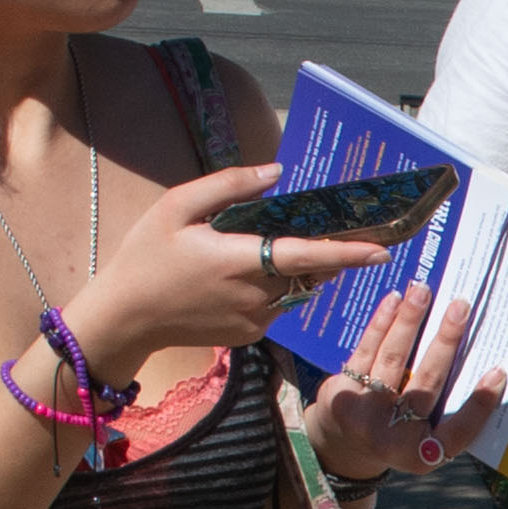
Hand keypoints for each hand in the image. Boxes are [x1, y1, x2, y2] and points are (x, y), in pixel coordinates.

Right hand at [71, 163, 382, 383]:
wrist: (125, 318)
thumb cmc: (145, 256)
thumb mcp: (177, 206)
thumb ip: (230, 185)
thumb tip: (276, 173)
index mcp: (238, 262)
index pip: (305, 256)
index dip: (346, 253)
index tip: (382, 248)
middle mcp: (254, 296)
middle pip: (308, 272)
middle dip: (325, 253)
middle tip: (340, 230)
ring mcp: (254, 321)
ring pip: (297, 290)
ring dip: (299, 269)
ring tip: (277, 245)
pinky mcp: (249, 336)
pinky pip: (279, 306)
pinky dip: (278, 287)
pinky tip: (250, 272)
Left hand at [309, 279, 506, 478]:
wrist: (341, 446)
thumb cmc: (399, 434)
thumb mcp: (425, 439)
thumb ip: (450, 413)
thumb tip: (485, 365)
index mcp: (422, 455)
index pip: (459, 432)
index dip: (480, 405)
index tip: (498, 371)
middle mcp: (394, 438)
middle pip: (426, 385)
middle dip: (445, 342)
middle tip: (461, 307)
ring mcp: (365, 415)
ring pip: (393, 358)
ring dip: (410, 320)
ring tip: (423, 290)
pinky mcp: (342, 394)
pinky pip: (366, 350)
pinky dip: (382, 323)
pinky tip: (395, 300)